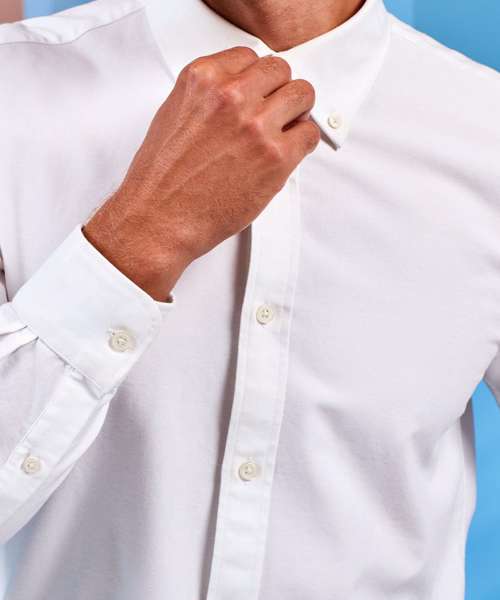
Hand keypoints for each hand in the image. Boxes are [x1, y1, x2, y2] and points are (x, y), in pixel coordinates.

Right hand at [83, 46, 319, 300]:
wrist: (160, 219)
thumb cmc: (162, 178)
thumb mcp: (174, 115)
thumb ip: (208, 96)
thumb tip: (240, 93)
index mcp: (202, 79)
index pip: (250, 56)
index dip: (257, 78)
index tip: (259, 92)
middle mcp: (231, 96)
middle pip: (280, 71)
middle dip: (279, 90)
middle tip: (275, 111)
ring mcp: (256, 126)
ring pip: (302, 95)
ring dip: (297, 112)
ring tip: (284, 131)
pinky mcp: (276, 157)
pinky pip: (309, 134)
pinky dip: (303, 142)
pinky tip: (286, 153)